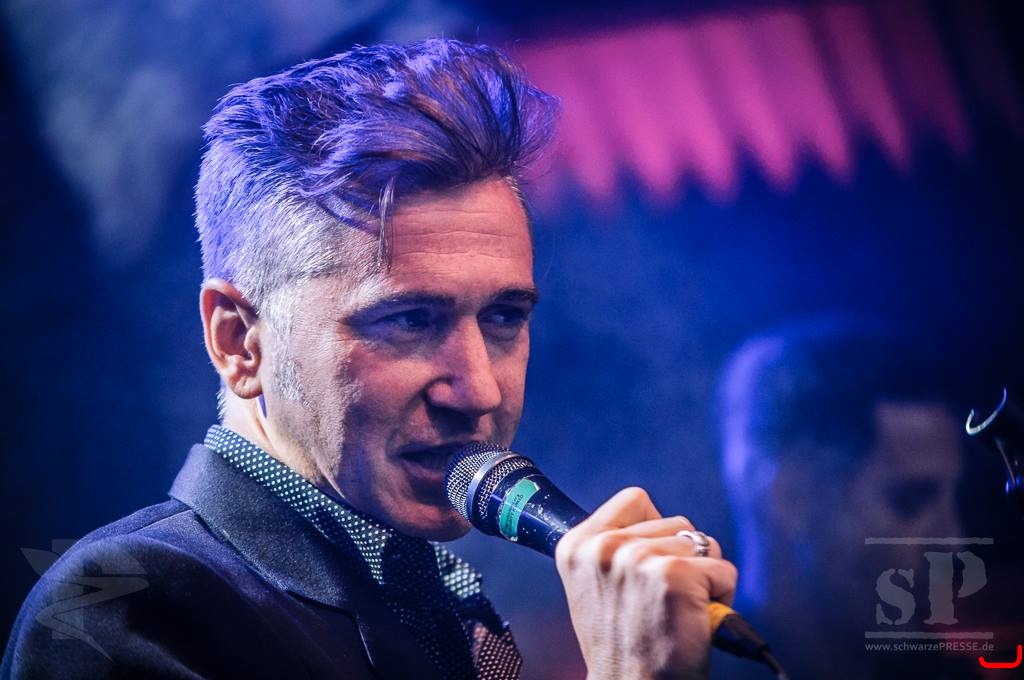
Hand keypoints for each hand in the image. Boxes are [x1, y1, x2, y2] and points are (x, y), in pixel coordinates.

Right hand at [555, 487, 736, 679]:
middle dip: (682, 558)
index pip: (635, 500)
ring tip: (679, 611)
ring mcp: (639, 559)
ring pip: (702, 545)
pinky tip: (696, 620)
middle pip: (676, 523)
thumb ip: (614, 549)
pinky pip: (724, 570)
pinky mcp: (676, 575)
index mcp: (577, 546)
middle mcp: (604, 547)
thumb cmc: (623, 647)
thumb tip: (653, 525)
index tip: (650, 562)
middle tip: (662, 601)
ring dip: (702, 577)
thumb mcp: (595, 587)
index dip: (654, 529)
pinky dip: (721, 596)